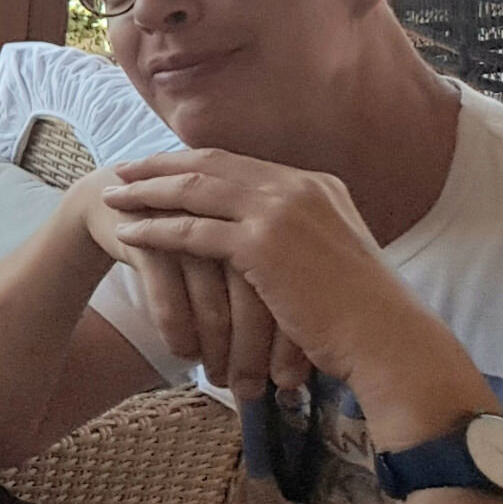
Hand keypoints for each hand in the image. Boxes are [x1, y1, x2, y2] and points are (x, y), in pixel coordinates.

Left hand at [100, 149, 416, 393]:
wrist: (389, 340)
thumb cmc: (361, 314)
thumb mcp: (331, 257)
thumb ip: (299, 236)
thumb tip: (264, 240)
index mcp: (316, 184)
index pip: (239, 164)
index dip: (193, 163)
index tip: (158, 167)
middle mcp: (298, 186)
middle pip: (210, 166)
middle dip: (161, 167)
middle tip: (122, 170)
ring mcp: (281, 210)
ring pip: (195, 191)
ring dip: (148, 193)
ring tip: (113, 198)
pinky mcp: (263, 243)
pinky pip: (193, 231)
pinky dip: (156, 231)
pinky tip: (128, 235)